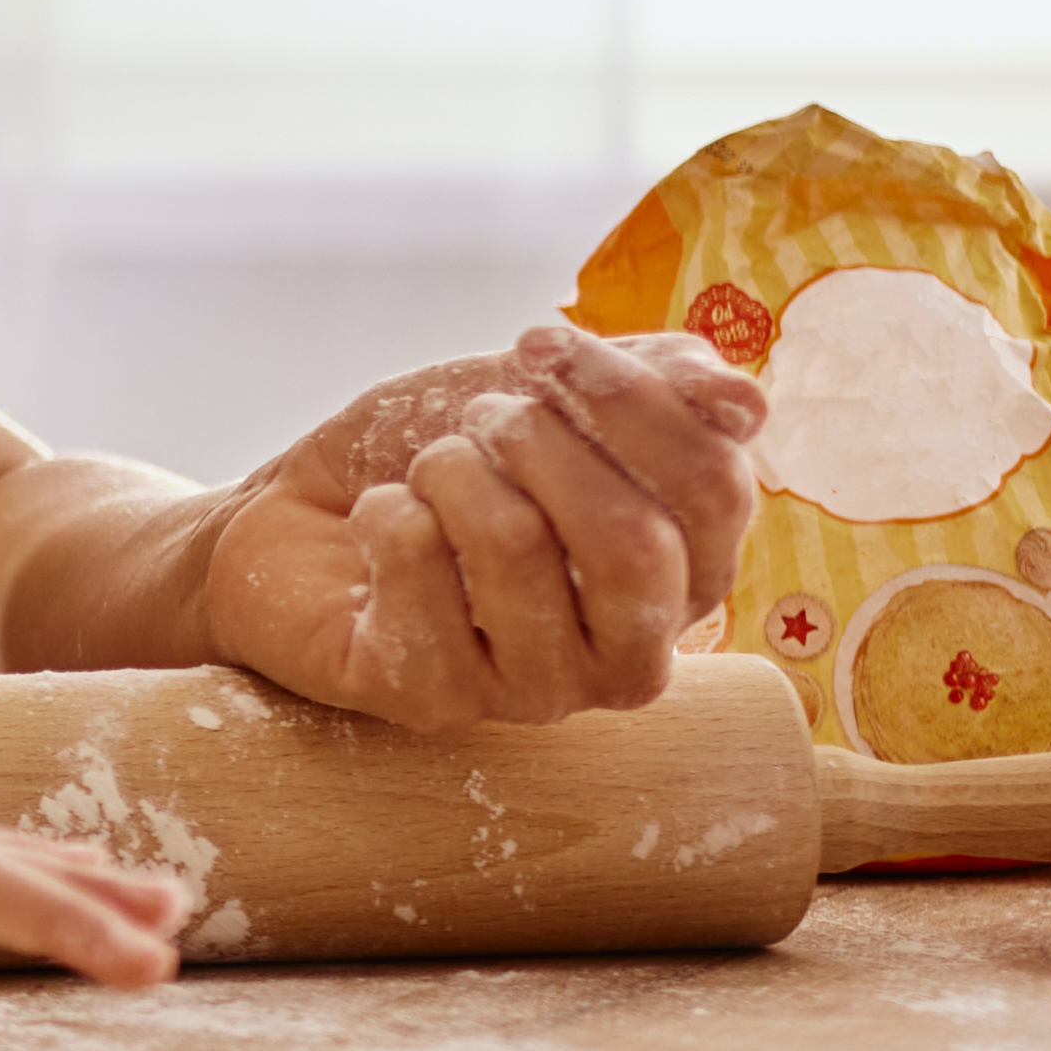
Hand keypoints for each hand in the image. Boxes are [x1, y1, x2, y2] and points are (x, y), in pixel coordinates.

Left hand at [201, 323, 765, 723]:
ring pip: (516, 547)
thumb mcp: (558, 392)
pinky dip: (386, 512)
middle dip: (537, 440)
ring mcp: (535, 691)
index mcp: (684, 575)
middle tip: (480, 420)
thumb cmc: (449, 456)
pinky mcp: (436, 703)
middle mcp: (628, 653)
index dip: (630, 396)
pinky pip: (418, 575)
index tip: (540, 347)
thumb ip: (664, 385)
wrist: (302, 513)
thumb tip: (748, 404)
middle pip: (632, 539)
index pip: (715, 489)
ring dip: (451, 471)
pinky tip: (379, 524)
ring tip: (428, 472)